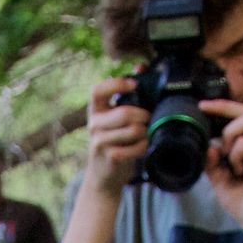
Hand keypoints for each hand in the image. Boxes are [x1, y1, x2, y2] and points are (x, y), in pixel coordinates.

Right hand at [82, 76, 149, 197]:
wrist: (103, 176)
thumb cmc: (114, 142)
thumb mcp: (115, 118)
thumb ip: (126, 94)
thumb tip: (141, 66)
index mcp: (95, 110)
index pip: (98, 90)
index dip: (116, 85)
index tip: (134, 85)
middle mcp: (94, 124)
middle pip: (124, 113)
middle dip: (143, 115)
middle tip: (148, 118)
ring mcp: (100, 142)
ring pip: (133, 130)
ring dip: (145, 131)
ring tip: (145, 134)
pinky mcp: (110, 157)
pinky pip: (136, 147)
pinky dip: (144, 146)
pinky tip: (141, 147)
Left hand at [203, 100, 242, 231]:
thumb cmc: (242, 199)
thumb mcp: (219, 179)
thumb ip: (212, 162)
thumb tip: (208, 146)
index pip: (239, 115)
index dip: (221, 107)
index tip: (202, 106)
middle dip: (223, 108)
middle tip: (205, 111)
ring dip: (229, 136)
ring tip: (228, 158)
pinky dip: (235, 156)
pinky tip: (238, 170)